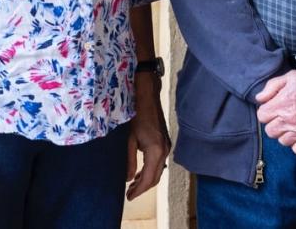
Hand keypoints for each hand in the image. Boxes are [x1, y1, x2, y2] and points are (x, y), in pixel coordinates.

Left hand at [126, 74, 171, 200]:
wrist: (147, 98)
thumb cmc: (136, 116)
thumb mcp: (130, 140)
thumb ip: (129, 161)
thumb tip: (128, 179)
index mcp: (156, 150)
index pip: (149, 178)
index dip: (139, 190)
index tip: (128, 197)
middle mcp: (164, 150)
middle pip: (156, 177)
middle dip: (143, 188)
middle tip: (129, 194)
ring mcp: (167, 146)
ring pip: (158, 171)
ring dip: (147, 180)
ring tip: (133, 186)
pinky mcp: (165, 143)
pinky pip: (159, 163)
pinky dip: (151, 171)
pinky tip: (140, 173)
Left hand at [256, 71, 295, 154]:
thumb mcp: (289, 77)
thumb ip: (271, 87)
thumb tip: (259, 98)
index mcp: (280, 104)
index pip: (262, 116)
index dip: (266, 112)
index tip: (273, 110)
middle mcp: (288, 120)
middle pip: (270, 131)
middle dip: (274, 124)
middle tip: (283, 118)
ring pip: (283, 141)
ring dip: (286, 134)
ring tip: (294, 125)